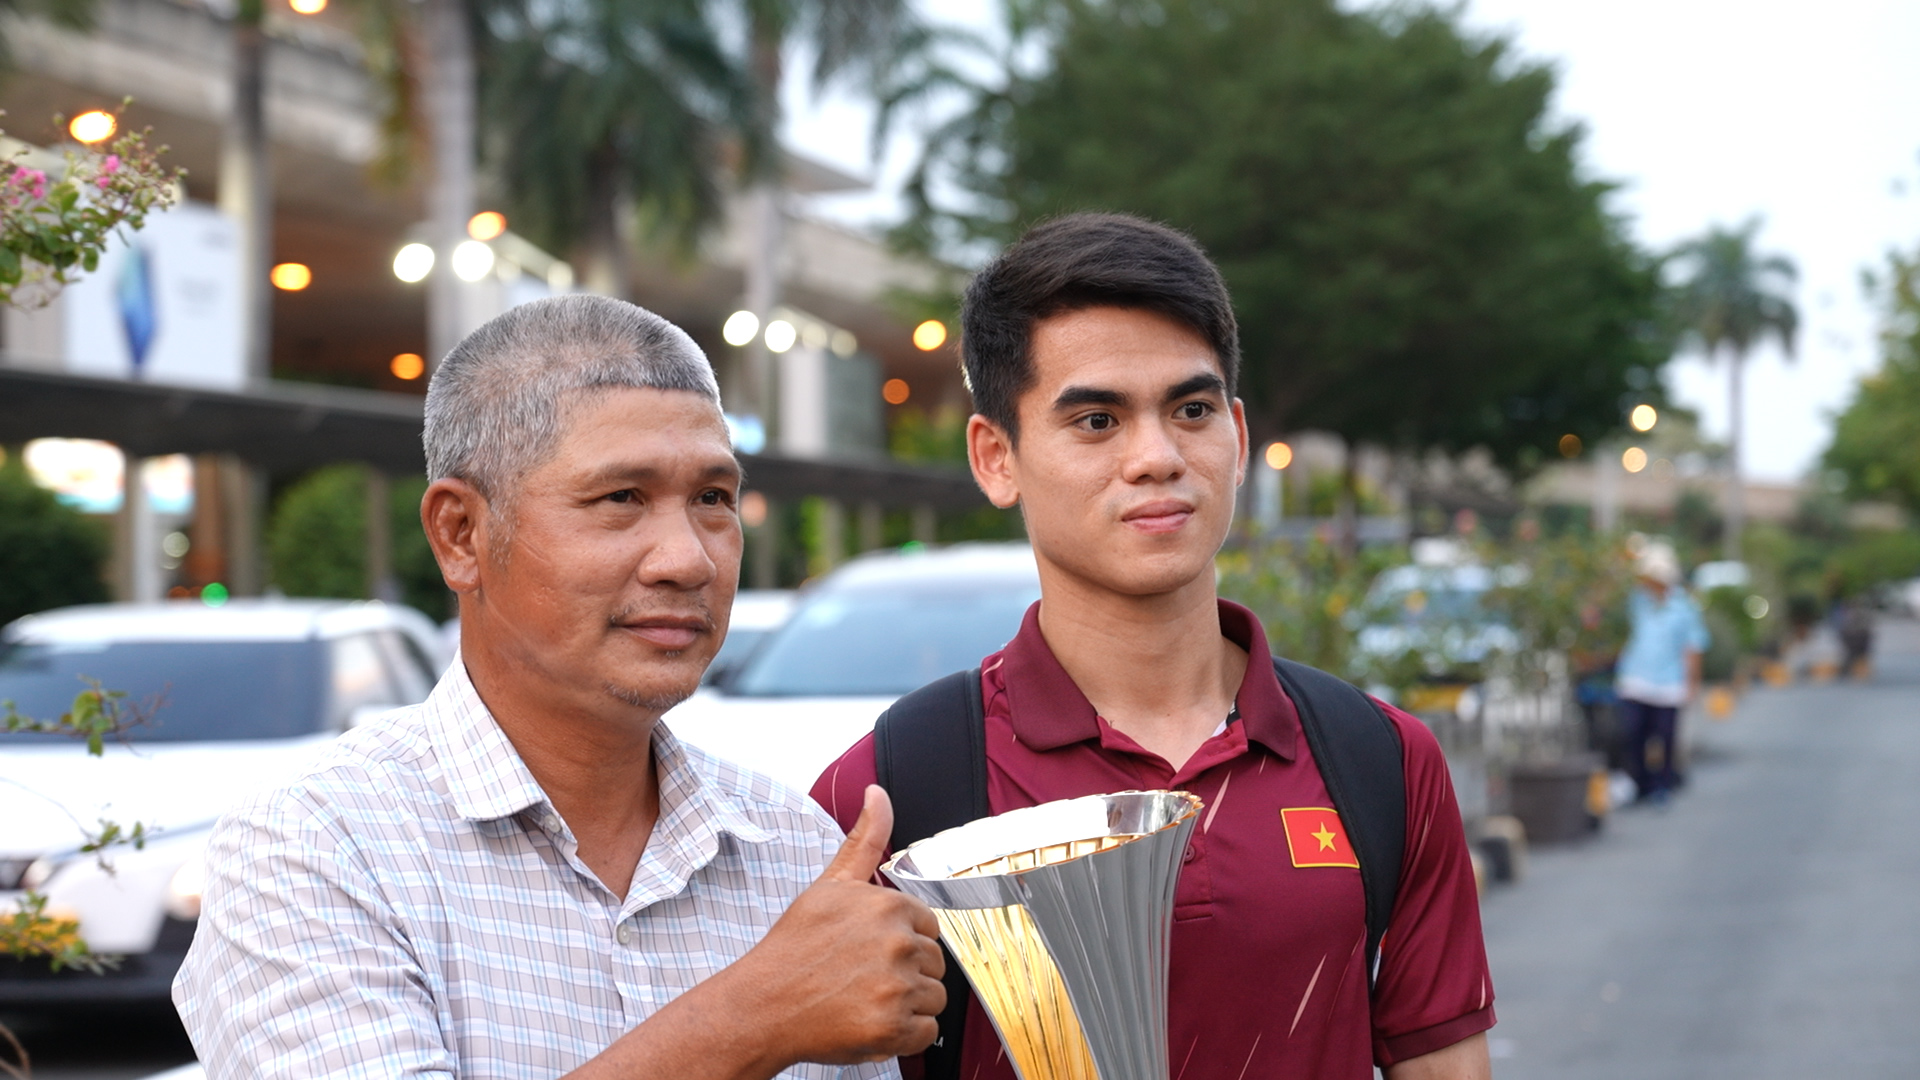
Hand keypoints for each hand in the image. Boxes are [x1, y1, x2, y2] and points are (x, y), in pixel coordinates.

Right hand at [724, 785, 946, 1066]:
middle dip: (905, 973)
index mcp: (889, 906)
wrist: (761, 1005)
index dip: (902, 942)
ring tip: (864, 999)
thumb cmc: (794, 948)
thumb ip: (865, 839)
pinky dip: (905, 1035)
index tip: (872, 952)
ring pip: (934, 997)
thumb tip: (878, 792)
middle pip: (934, 963)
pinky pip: (927, 1032)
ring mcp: (896, 987)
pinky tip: (871, 1021)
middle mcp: (897, 943)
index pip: (927, 927)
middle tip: (863, 978)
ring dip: (906, 1004)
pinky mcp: (892, 1028)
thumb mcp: (831, 885)